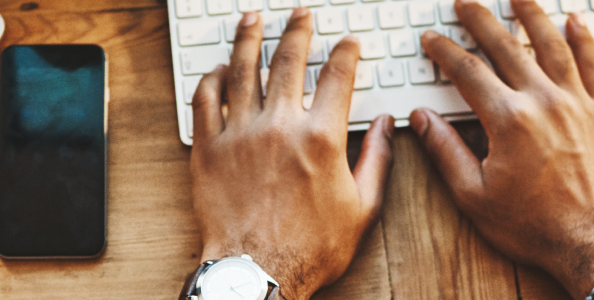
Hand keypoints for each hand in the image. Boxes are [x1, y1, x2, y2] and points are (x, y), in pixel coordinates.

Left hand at [189, 8, 394, 299]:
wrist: (258, 271)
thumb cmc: (310, 249)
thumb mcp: (362, 207)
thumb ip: (377, 160)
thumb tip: (387, 126)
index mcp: (321, 137)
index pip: (338, 76)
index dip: (346, 52)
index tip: (348, 43)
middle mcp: (279, 126)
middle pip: (288, 61)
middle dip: (297, 31)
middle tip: (300, 15)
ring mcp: (239, 134)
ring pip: (242, 71)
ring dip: (249, 40)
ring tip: (253, 20)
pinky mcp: (208, 149)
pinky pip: (206, 101)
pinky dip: (211, 80)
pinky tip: (218, 69)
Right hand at [413, 0, 593, 298]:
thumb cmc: (536, 225)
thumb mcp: (474, 195)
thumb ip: (446, 151)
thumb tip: (422, 119)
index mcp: (508, 120)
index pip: (468, 71)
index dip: (444, 52)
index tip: (433, 41)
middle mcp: (544, 102)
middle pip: (507, 46)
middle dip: (480, 20)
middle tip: (465, 4)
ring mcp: (578, 104)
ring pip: (552, 44)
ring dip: (532, 15)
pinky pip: (593, 64)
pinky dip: (583, 39)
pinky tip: (575, 21)